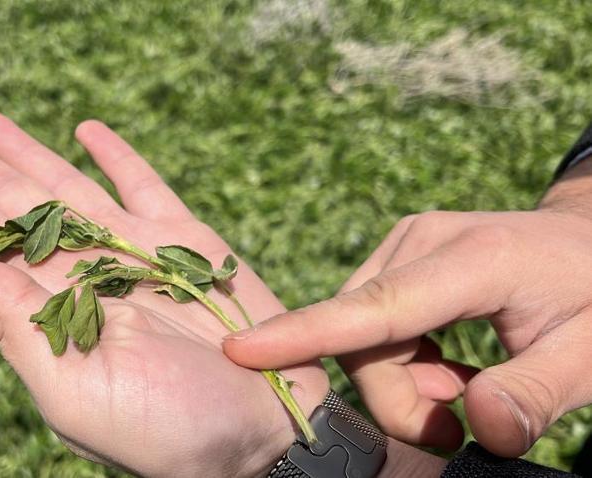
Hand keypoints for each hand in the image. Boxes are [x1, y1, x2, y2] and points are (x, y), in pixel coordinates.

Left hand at [0, 113, 329, 476]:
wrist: (261, 432)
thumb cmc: (166, 431)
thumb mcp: (72, 386)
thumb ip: (10, 324)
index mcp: (50, 311)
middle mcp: (86, 275)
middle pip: (15, 205)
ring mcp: (136, 253)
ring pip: (68, 187)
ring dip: (26, 152)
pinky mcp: (188, 241)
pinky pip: (145, 186)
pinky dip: (117, 156)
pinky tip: (85, 131)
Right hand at [224, 161, 591, 457]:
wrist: (590, 243)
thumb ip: (536, 393)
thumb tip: (477, 429)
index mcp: (472, 259)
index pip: (376, 307)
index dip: (307, 333)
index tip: (243, 350)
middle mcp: (422, 242)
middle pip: (362, 336)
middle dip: (396, 397)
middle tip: (455, 424)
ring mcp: (406, 244)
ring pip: (360, 333)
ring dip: (401, 380)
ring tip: (461, 388)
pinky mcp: (400, 256)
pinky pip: (371, 323)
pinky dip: (401, 359)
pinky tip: (448, 364)